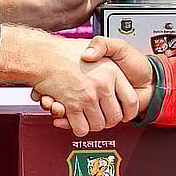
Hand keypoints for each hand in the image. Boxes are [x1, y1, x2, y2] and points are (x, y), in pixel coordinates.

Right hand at [33, 37, 153, 128]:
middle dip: (108, 121)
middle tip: (102, 116)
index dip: (128, 112)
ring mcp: (88, 96)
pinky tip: (76, 119)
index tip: (124, 114)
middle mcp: (102, 84)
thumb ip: (110, 62)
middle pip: (115, 118)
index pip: (132, 101)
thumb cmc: (67, 52)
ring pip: (98, 125)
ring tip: (88, 116)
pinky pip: (81, 128)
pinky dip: (78, 128)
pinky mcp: (73, 106)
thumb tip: (121, 76)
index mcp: (112, 71)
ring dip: (92, 125)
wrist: (44, 54)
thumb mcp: (97, 47)